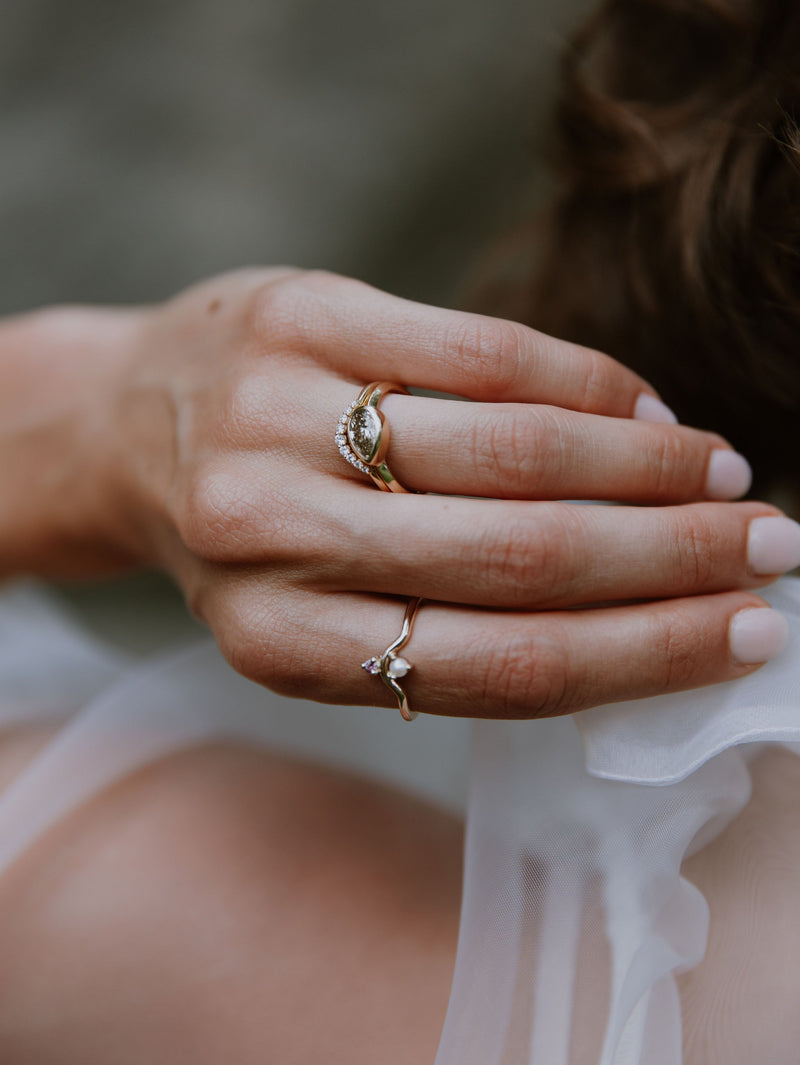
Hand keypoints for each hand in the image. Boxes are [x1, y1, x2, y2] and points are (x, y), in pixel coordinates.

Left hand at [5, 269, 797, 716]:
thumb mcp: (325, 615)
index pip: (509, 667)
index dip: (649, 653)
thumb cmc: (253, 536)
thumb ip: (457, 626)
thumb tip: (647, 610)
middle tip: (772, 549)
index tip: (747, 634)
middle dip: (675, 560)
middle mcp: (278, 543)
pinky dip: (586, 384)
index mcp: (289, 650)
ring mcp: (284, 421)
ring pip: (514, 453)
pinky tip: (644, 409)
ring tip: (723, 474)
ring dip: (646, 468)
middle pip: (525, 561)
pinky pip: (481, 352)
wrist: (128, 430)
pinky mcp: (302, 320)